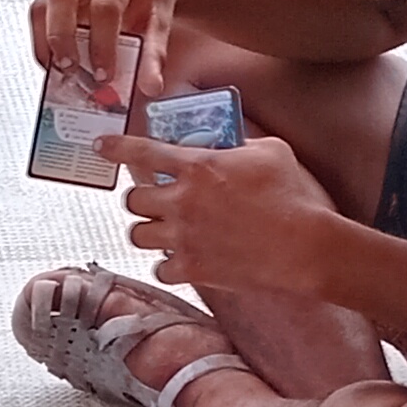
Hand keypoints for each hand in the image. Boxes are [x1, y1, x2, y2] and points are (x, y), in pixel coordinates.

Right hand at [29, 0, 176, 93]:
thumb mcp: (161, 18)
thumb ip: (155, 53)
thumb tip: (150, 86)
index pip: (106, 4)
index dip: (103, 43)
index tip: (104, 75)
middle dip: (62, 36)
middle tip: (70, 69)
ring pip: (43, 4)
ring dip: (47, 43)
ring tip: (60, 71)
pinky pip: (38, 15)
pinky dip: (43, 43)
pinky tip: (56, 62)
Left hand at [103, 130, 337, 301]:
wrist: (306, 247)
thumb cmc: (295, 196)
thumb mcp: (271, 151)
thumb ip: (243, 140)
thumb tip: (233, 137)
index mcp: (197, 165)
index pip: (142, 151)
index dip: (116, 147)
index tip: (100, 145)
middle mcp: (182, 201)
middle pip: (132, 199)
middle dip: (140, 198)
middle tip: (154, 200)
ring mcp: (184, 238)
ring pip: (137, 235)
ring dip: (148, 230)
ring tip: (164, 230)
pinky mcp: (194, 270)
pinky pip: (160, 268)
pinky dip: (167, 264)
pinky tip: (181, 260)